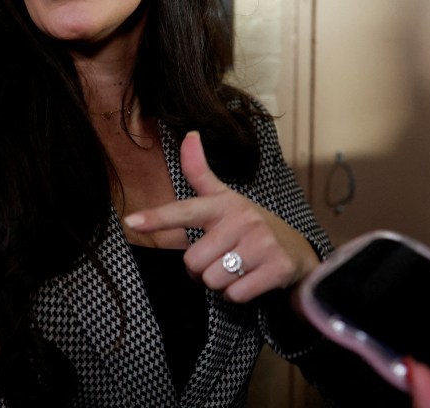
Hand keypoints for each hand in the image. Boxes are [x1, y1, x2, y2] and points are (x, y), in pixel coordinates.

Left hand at [124, 131, 319, 302]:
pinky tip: (251, 279)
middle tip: (221, 257)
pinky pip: (235, 294)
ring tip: (237, 268)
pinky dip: (238, 294)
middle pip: (193, 262)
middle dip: (202, 268)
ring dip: (220, 282)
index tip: (132, 221)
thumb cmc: (250, 225)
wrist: (297, 251)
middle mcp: (242, 220)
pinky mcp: (276, 268)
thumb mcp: (226, 198)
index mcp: (224, 204)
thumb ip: (200, 173)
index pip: (185, 211)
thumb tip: (189, 135)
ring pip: (213, 280)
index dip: (158, 217)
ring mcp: (261, 243)